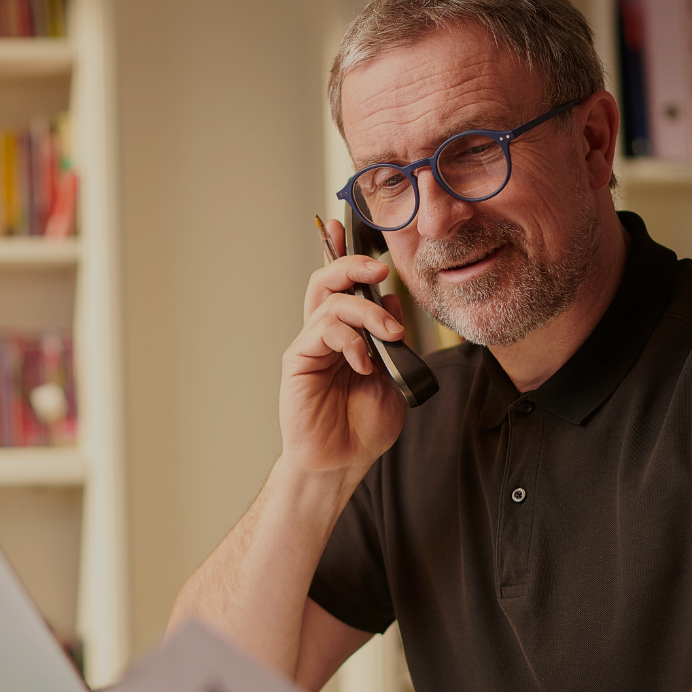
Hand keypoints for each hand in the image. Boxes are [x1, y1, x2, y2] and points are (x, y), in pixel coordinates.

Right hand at [280, 218, 407, 476]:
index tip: (348, 228)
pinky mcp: (299, 360)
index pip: (343, 287)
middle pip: (328, 281)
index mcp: (346, 335)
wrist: (341, 462)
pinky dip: (351, 341)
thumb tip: (393, 304)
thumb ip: (392, 340)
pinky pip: (323, 330)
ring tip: (389, 335)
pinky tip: (365, 365)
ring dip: (367, 311)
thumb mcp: (393, 377)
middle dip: (352, 264)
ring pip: (330, 301)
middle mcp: (325, 335)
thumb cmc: (362, 427)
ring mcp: (310, 346)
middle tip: (379, 269)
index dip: (343, 255)